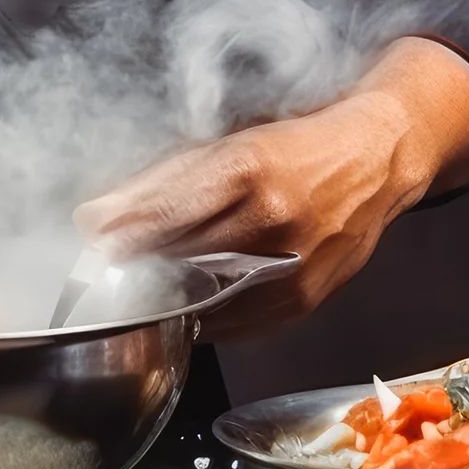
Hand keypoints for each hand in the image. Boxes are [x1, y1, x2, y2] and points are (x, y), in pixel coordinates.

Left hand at [71, 37, 468, 334]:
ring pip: (198, 298)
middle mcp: (270, 220)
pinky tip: (183, 303)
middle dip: (132, 263)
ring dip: (160, 294)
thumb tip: (98, 216)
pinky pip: (232, 324)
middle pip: (174, 258)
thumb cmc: (299, 147)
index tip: (91, 233)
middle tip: (105, 262)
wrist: (376, 162)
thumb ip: (164, 180)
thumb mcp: (231, 144)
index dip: (119, 229)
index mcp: (248, 170)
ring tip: (140, 283)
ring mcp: (288, 266)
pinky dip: (200, 316)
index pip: (162, 212)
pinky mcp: (299, 301)